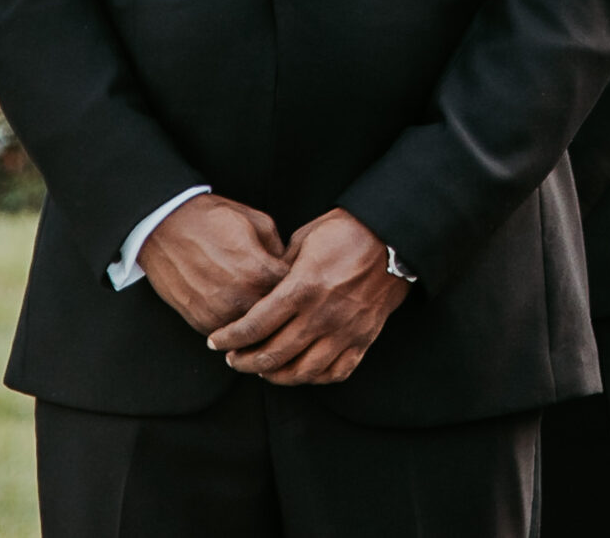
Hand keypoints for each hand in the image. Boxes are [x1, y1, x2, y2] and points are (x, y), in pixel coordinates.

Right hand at [137, 193, 288, 335]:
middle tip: (293, 301)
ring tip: (272, 312)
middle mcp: (239, 298)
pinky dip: (241, 328)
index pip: (296, 292)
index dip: (303, 285)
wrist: (163, 227)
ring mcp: (218, 314)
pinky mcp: (201, 322)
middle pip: (278, 317)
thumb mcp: (258, 222)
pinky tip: (246, 314)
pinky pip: (231, 336)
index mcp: (258, 272)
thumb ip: (280, 248)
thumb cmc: (212, 219)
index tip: (305, 280)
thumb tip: (292, 267)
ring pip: (254, 333)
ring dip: (264, 324)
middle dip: (287, 309)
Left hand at [206, 208, 410, 385]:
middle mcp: (322, 315)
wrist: (394, 236)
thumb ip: (280, 267)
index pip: (255, 326)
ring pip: (303, 372)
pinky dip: (315, 378)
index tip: (215, 342)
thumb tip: (260, 287)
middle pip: (273, 355)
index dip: (229, 339)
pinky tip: (301, 371)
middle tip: (233, 360)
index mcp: (303, 288)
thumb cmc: (346, 230)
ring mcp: (345, 330)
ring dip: (276, 376)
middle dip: (245, 362)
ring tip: (264, 370)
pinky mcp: (364, 338)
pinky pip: (336, 372)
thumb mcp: (305, 239)